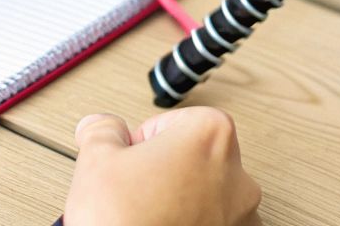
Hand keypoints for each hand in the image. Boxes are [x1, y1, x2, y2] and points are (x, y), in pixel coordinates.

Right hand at [62, 108, 261, 225]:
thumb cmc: (125, 221)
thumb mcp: (97, 160)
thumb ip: (102, 131)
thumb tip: (101, 128)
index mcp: (211, 135)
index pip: (170, 123)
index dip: (141, 142)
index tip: (129, 161)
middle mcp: (238, 173)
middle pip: (192, 155)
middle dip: (163, 169)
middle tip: (134, 189)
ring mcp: (242, 215)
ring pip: (204, 192)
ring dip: (179, 199)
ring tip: (147, 215)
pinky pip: (212, 223)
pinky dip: (191, 224)